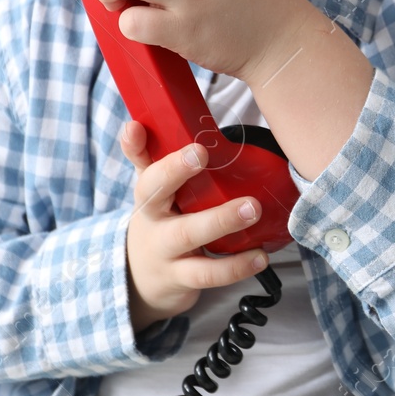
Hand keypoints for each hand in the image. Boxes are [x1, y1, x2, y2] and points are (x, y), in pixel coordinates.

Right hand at [120, 120, 269, 331]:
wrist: (143, 278)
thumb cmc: (162, 221)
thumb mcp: (158, 192)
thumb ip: (165, 157)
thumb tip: (177, 117)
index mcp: (148, 190)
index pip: (138, 160)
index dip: (134, 144)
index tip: (137, 127)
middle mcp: (150, 216)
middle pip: (154, 191)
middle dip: (175, 170)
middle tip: (201, 153)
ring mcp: (163, 249)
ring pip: (187, 234)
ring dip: (221, 220)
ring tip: (253, 209)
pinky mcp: (179, 278)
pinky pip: (207, 273)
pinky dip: (236, 266)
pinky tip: (260, 256)